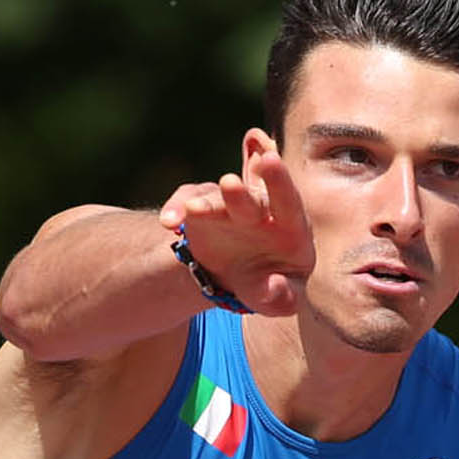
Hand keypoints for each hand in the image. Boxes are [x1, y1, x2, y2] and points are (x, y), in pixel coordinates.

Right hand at [158, 148, 312, 318]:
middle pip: (251, 198)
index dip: (279, 181)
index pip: (288, 202)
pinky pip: (188, 205)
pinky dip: (178, 209)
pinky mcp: (201, 214)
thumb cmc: (272, 287)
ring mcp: (228, 210)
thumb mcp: (283, 299)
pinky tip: (169, 221)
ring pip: (216, 201)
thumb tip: (271, 287)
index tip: (270, 160)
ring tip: (193, 210)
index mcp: (289, 227)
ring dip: (205, 204)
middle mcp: (259, 212)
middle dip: (239, 192)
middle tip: (229, 184)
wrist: (238, 281)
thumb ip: (283, 297)